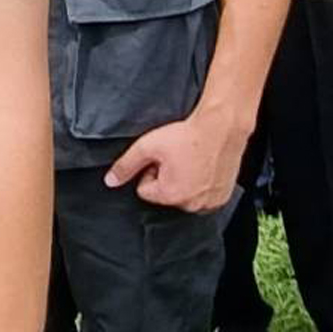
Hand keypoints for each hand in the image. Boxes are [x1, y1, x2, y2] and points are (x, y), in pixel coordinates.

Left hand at [103, 106, 247, 212]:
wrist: (221, 128)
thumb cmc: (187, 136)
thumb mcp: (147, 146)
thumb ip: (126, 165)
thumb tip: (110, 181)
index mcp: (171, 195)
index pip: (145, 190)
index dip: (149, 171)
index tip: (161, 158)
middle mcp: (192, 205)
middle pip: (165, 194)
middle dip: (167, 178)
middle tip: (177, 158)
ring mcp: (210, 203)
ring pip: (185, 195)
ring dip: (184, 181)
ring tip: (191, 161)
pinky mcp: (222, 197)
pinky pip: (204, 196)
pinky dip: (202, 184)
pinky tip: (204, 166)